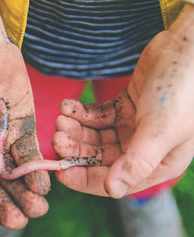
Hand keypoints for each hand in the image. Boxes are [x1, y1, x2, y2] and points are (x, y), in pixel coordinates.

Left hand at [52, 4, 193, 197]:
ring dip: (75, 130)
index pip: (115, 181)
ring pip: (94, 137)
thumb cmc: (183, 88)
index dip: (85, 178)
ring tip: (61, 118)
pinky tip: (68, 106)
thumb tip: (112, 191)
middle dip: (76, 149)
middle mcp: (145, 149)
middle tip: (57, 136)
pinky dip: (81, 113)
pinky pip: (96, 116)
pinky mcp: (126, 107)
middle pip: (99, 159)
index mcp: (160, 164)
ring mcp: (134, 128)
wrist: (187, 45)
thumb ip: (137, 162)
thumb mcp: (162, 129)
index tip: (60, 171)